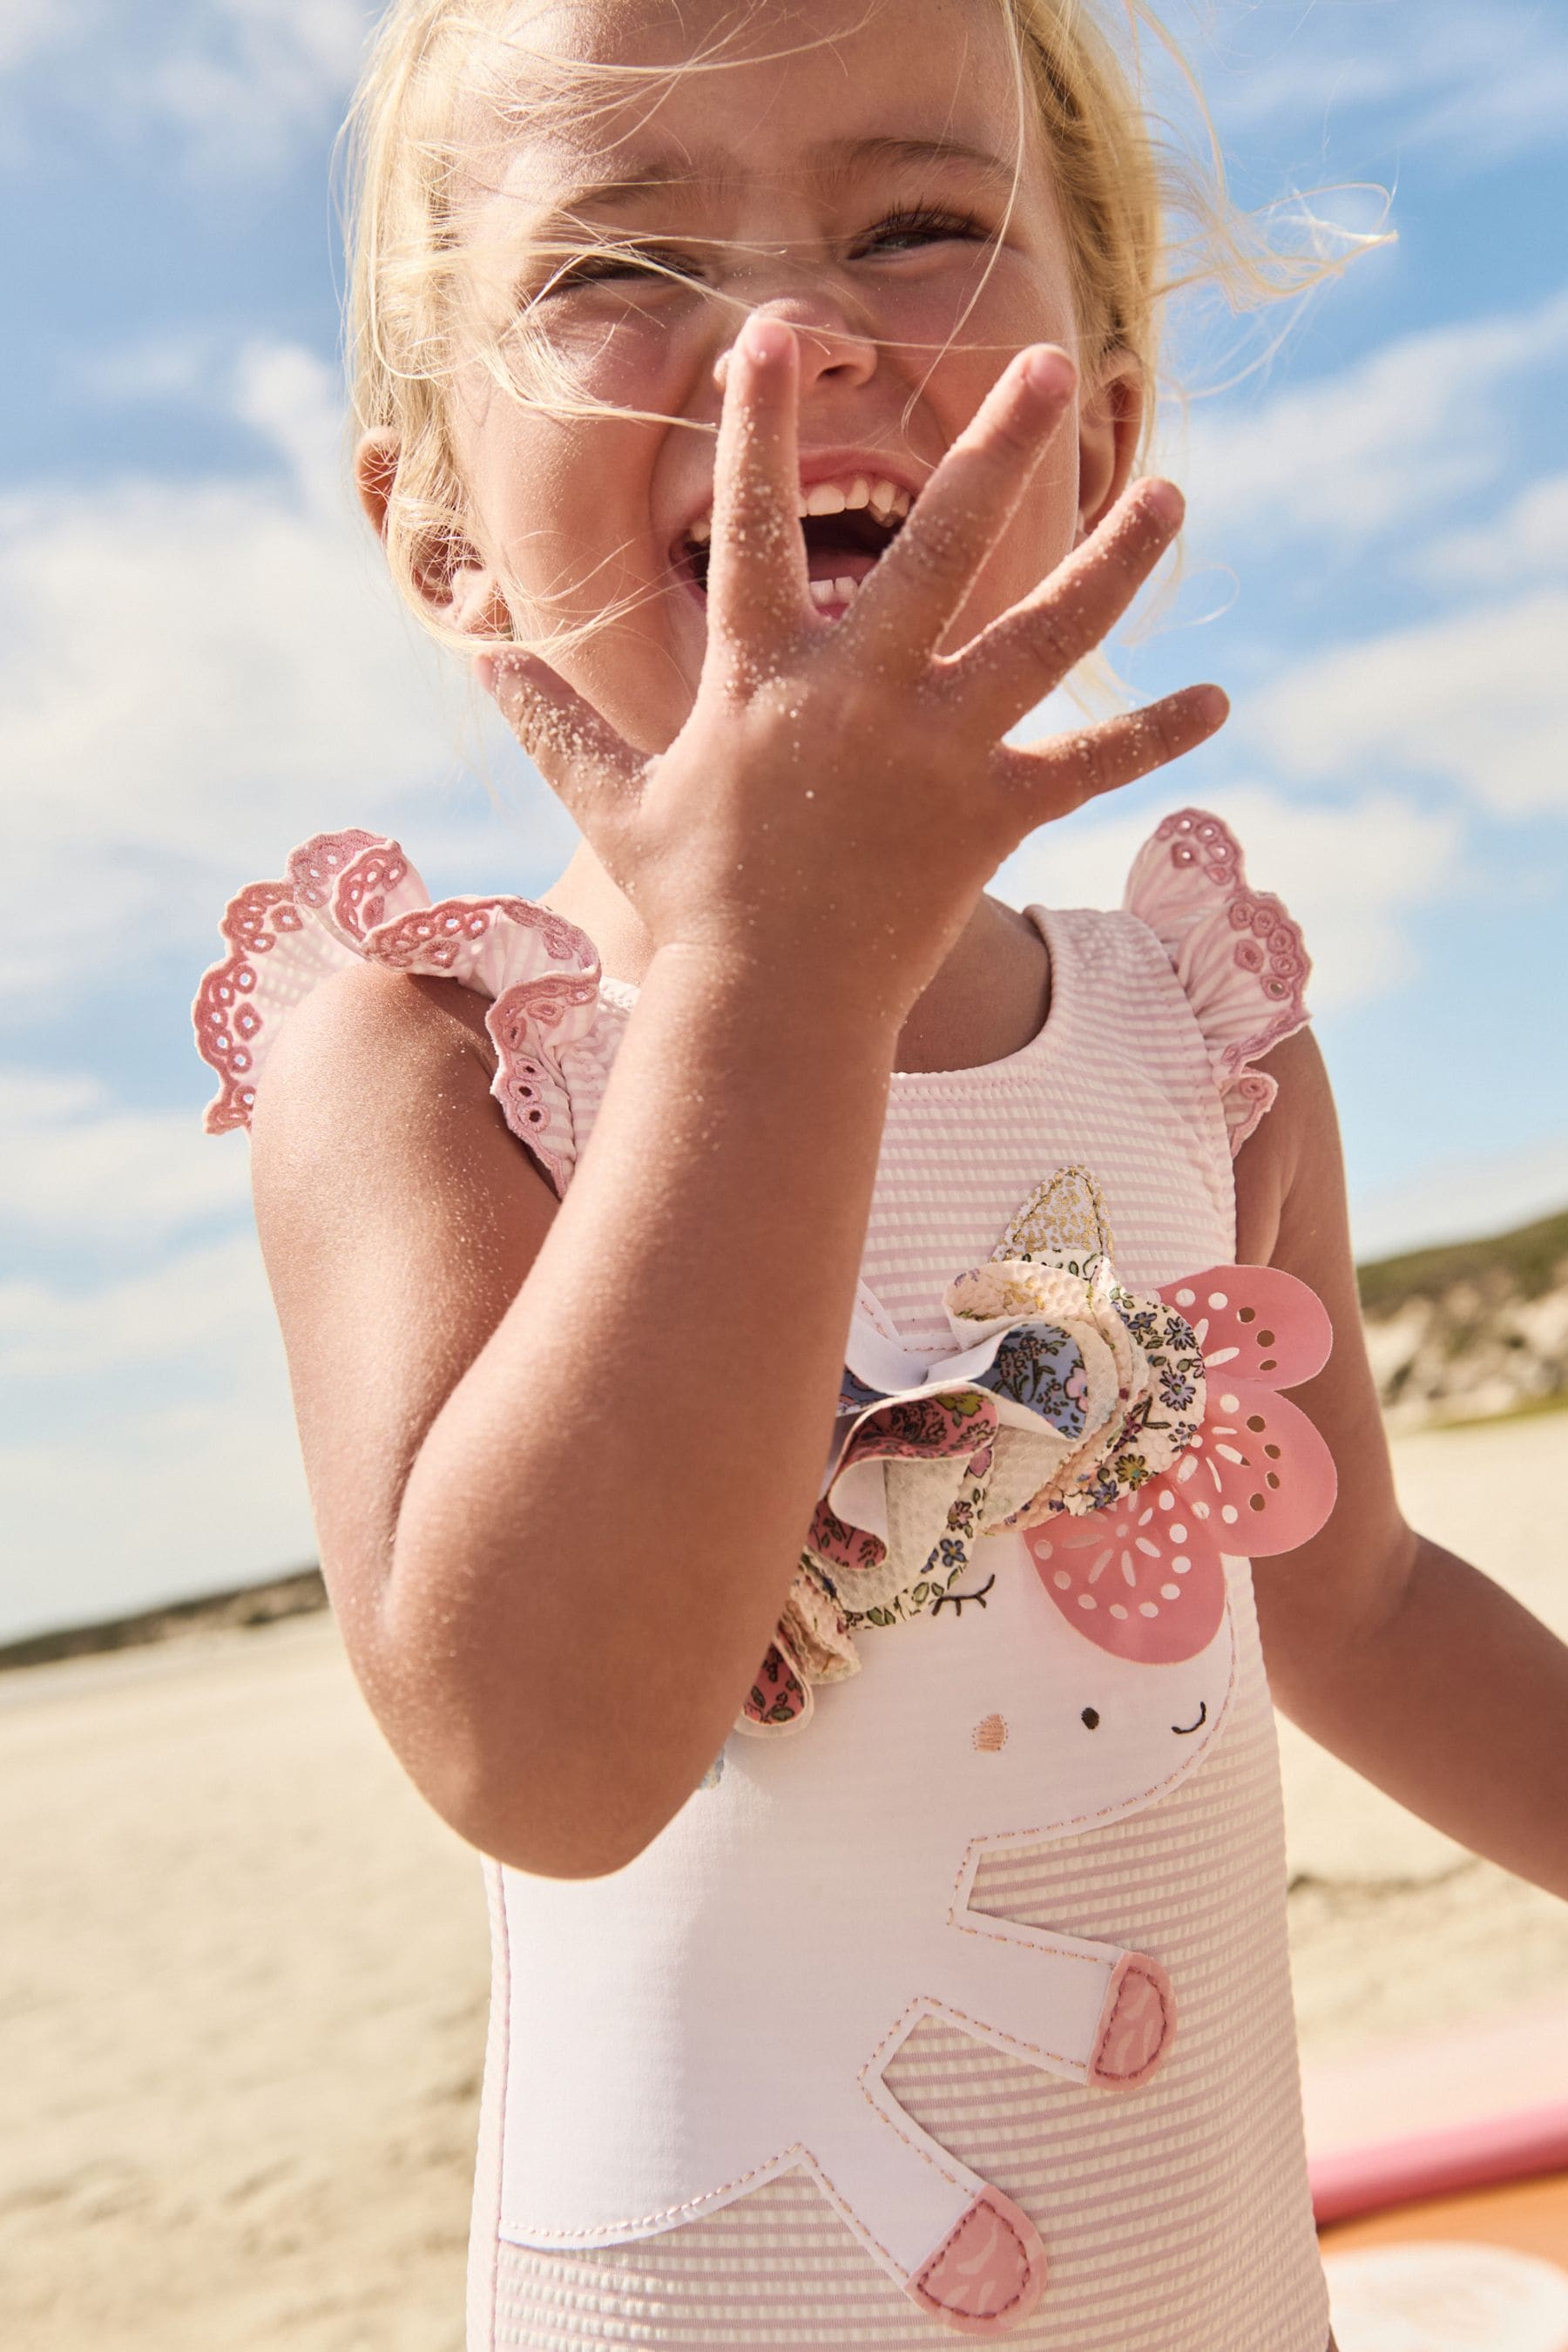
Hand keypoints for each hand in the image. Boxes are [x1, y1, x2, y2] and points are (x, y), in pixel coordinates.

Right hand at [480, 315, 1226, 1024]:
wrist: (766, 1014)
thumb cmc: (689, 904)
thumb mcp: (608, 800)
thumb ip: (550, 717)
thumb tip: (472, 652)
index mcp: (760, 678)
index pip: (750, 524)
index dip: (757, 425)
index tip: (775, 332)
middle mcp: (857, 696)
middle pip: (936, 544)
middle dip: (988, 446)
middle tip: (1036, 366)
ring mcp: (933, 754)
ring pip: (1039, 633)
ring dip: (1109, 559)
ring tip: (1169, 494)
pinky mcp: (989, 818)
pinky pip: (1086, 766)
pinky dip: (1153, 736)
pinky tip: (1220, 701)